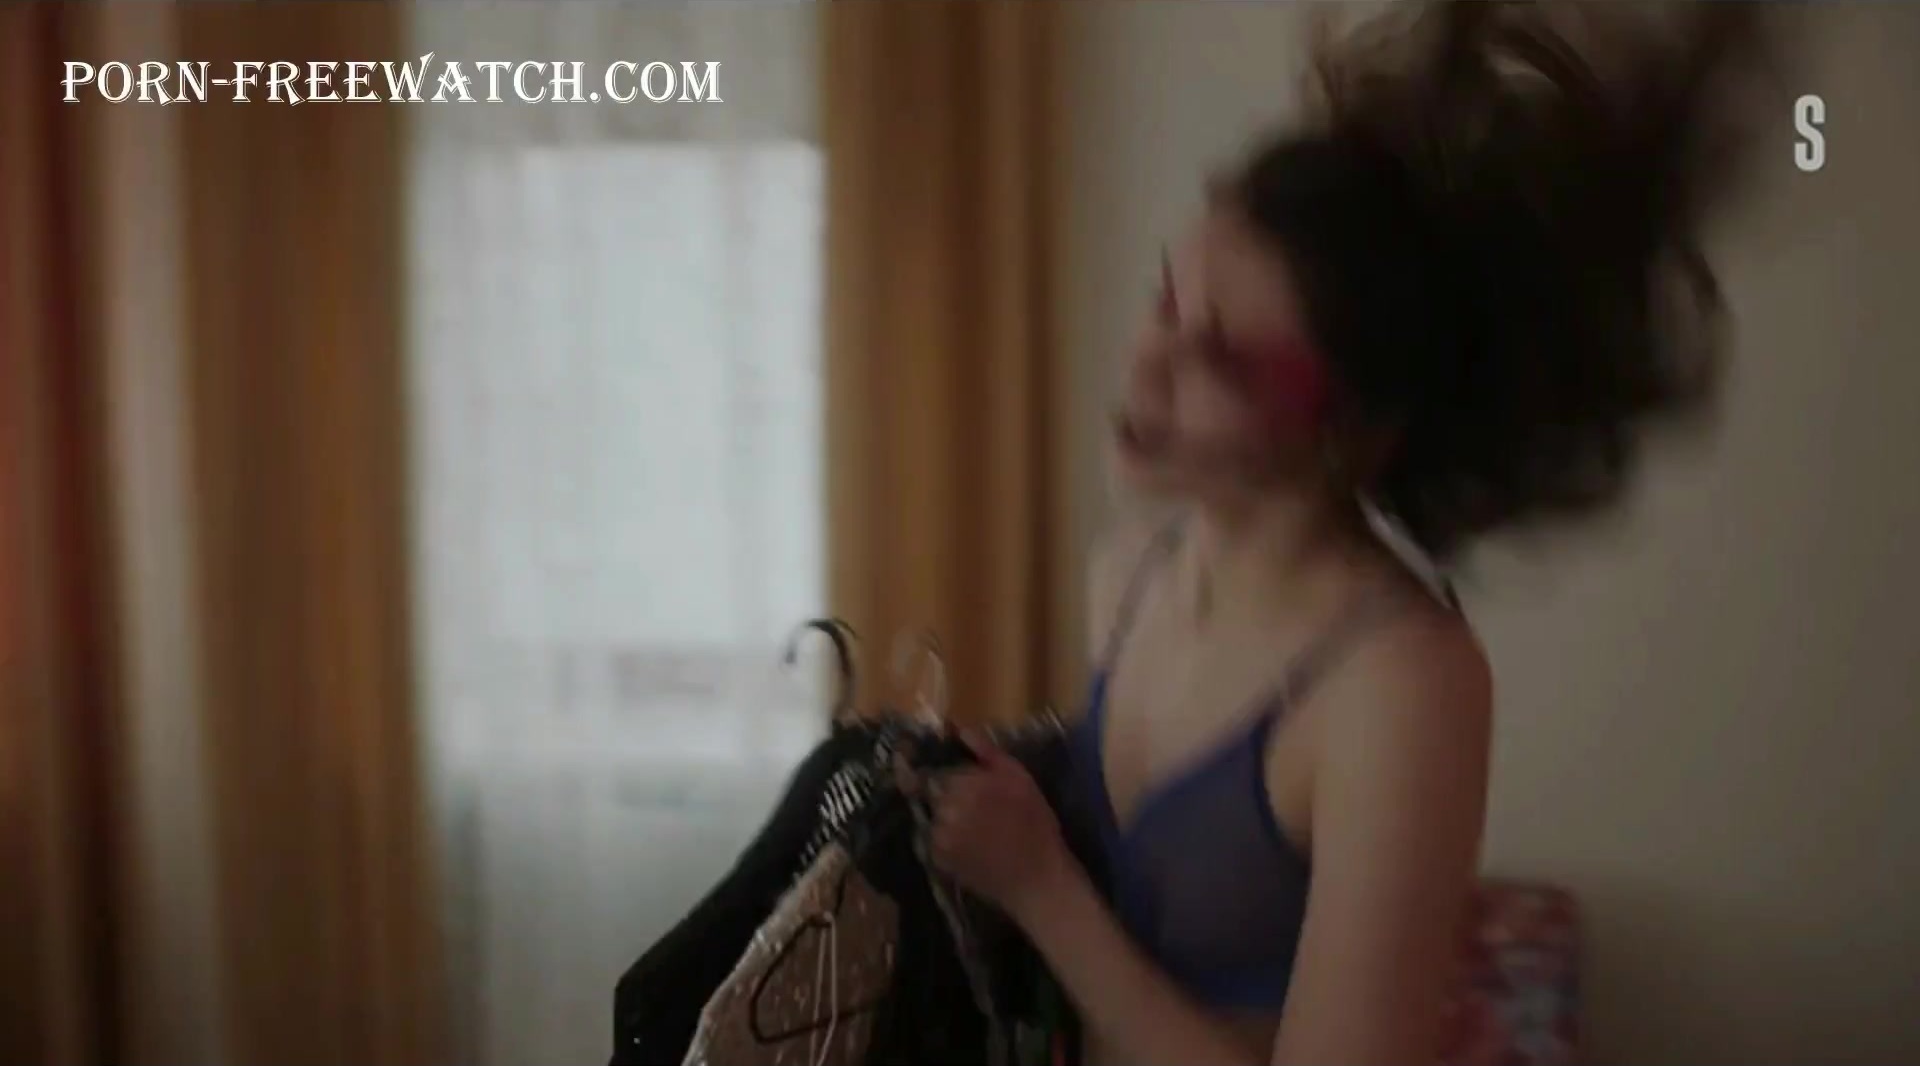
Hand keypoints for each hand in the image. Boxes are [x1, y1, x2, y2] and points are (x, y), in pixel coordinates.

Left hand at [926, 734, 1072, 919]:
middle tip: (975, 810)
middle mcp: (945, 808)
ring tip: (976, 831)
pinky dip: (947, 843)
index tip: (953, 781)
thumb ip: (987, 752)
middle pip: (934, 794)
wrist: (1037, 878)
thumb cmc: (1035, 824)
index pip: (935, 770)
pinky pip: (935, 843)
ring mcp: (939, 836)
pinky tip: (972, 848)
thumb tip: (961, 731)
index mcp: (964, 783)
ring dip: (948, 820)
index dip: (946, 775)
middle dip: (949, 798)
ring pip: (935, 818)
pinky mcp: (938, 861)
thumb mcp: (1020, 778)